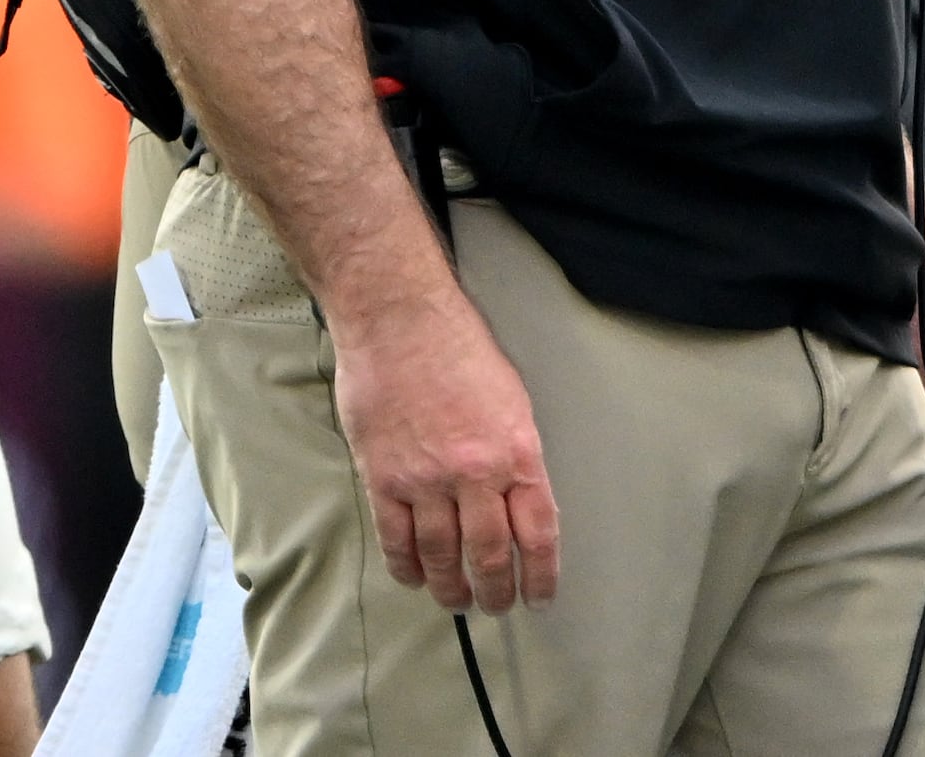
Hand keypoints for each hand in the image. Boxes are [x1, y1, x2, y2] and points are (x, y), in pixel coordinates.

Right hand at [332, 281, 559, 611]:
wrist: (398, 320)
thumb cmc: (457, 347)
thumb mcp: (511, 399)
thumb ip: (515, 454)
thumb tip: (517, 501)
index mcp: (516, 450)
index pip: (537, 532)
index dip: (540, 574)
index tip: (539, 595)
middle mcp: (475, 472)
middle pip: (489, 555)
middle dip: (497, 590)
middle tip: (497, 605)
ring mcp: (426, 479)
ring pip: (443, 556)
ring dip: (453, 588)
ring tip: (458, 601)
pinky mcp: (384, 479)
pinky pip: (398, 540)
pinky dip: (408, 567)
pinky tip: (417, 577)